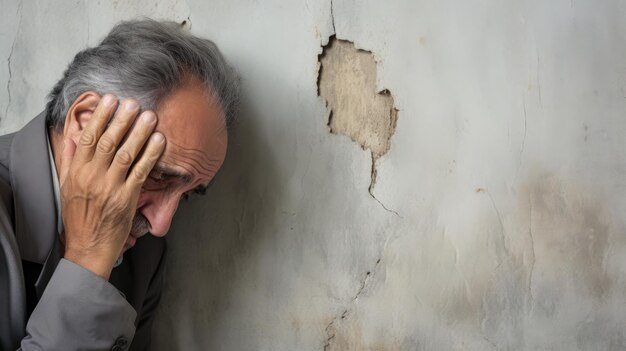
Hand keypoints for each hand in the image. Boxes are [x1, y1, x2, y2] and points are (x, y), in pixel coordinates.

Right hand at [60, 95, 164, 278]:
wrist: (88, 247)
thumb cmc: (79, 216)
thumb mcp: (66, 186)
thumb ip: (69, 160)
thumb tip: (73, 137)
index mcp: (77, 171)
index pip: (88, 138)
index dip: (100, 117)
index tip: (110, 100)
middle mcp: (93, 177)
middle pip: (109, 141)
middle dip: (122, 119)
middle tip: (134, 102)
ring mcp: (111, 187)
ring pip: (126, 153)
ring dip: (140, 132)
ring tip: (150, 116)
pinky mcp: (127, 198)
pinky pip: (141, 172)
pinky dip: (150, 154)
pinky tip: (159, 141)